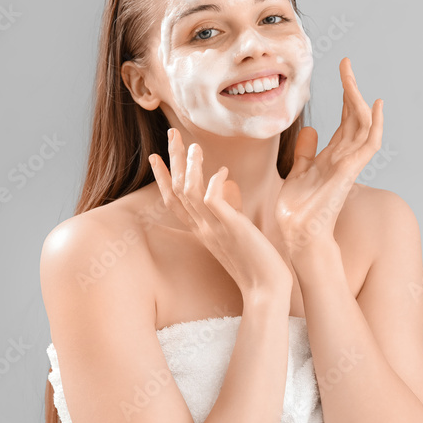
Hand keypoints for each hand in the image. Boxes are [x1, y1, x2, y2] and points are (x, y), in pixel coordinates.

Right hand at [149, 128, 292, 296]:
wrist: (267, 289)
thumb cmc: (257, 263)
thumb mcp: (236, 233)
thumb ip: (228, 212)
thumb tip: (229, 189)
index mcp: (202, 231)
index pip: (174, 202)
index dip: (163, 178)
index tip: (156, 156)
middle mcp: (203, 229)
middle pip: (177, 190)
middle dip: (172, 160)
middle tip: (171, 133)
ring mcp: (214, 229)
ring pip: (190, 192)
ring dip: (191, 166)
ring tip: (194, 145)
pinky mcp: (231, 229)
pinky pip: (212, 200)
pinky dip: (215, 181)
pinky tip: (223, 170)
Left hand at [276, 57, 383, 258]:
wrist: (298, 233)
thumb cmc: (298, 209)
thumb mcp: (297, 172)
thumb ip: (305, 152)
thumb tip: (309, 130)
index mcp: (332, 156)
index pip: (345, 121)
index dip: (346, 96)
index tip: (342, 71)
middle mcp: (344, 157)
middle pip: (355, 117)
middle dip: (351, 89)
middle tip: (345, 63)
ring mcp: (349, 164)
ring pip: (362, 125)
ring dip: (358, 99)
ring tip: (350, 76)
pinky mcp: (349, 171)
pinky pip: (368, 144)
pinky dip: (374, 125)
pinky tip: (373, 104)